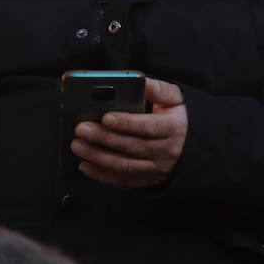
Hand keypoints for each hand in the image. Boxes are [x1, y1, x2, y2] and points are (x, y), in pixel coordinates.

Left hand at [71, 78, 187, 188]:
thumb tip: (142, 82)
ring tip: (77, 145)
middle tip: (81, 129)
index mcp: (173, 128)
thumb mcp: (173, 101)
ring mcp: (155, 169)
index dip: (127, 123)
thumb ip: (158, 90)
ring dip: (97, 156)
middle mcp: (166, 151)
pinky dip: (100, 174)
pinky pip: (120, 181)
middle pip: (132, 146)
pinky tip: (84, 165)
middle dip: (104, 137)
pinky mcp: (144, 181)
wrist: (186, 149)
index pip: (149, 127)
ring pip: (123, 165)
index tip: (106, 117)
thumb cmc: (172, 120)